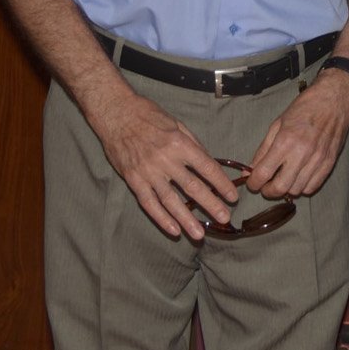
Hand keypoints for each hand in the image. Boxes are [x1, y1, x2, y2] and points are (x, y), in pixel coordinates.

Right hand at [90, 88, 237, 240]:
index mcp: (180, 144)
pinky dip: (161, 218)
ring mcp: (148, 172)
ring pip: (171, 201)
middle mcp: (166, 160)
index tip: (233, 196)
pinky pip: (149, 203)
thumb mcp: (177, 124)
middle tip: (224, 218)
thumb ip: (194, 145)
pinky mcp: (133, 180)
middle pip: (192, 187)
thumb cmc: (149, 116)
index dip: (222, 184)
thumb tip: (211, 163)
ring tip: (199, 234)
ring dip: (186, 219)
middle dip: (211, 204)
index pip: (207, 168)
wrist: (115, 114)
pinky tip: (173, 230)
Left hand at [246, 69, 348, 198]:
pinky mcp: (330, 163)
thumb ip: (263, 150)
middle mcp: (302, 153)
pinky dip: (302, 187)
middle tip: (265, 185)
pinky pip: (313, 186)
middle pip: (280, 188)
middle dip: (268, 191)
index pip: (263, 173)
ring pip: (296, 191)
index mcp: (285, 141)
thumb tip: (250, 171)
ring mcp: (318, 160)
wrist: (334, 100)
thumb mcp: (277, 124)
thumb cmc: (304, 108)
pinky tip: (298, 177)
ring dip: (286, 189)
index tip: (252, 183)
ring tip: (283, 179)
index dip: (253, 183)